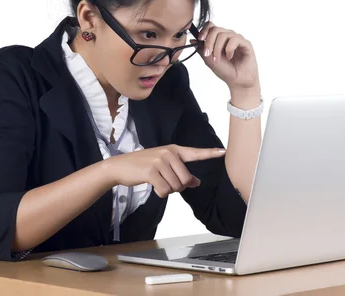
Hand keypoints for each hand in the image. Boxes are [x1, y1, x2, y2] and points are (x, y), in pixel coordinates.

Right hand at [101, 144, 225, 197]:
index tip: (223, 152)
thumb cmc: (143, 166)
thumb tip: (197, 182)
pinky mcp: (151, 171)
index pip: (195, 153)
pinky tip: (154, 187)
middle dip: (178, 187)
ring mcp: (159, 161)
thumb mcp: (164, 166)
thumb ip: (181, 172)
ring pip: (175, 186)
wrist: (120, 166)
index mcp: (174, 150)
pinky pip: (165, 190)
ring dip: (168, 190)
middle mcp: (168, 153)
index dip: (210, 153)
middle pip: (185, 179)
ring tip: (158, 182)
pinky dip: (160, 193)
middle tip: (167, 183)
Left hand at [192, 22, 259, 90]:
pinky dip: (229, 49)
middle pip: (216, 29)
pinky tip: (230, 57)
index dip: (204, 30)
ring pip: (224, 34)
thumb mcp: (209, 60)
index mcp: (219, 39)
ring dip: (218, 48)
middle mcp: (228, 37)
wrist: (237, 81)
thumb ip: (201, 49)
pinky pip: (235, 39)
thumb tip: (192, 39)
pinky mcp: (245, 43)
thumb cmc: (225, 71)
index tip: (200, 39)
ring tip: (218, 59)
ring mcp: (237, 39)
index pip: (211, 26)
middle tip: (208, 53)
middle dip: (209, 41)